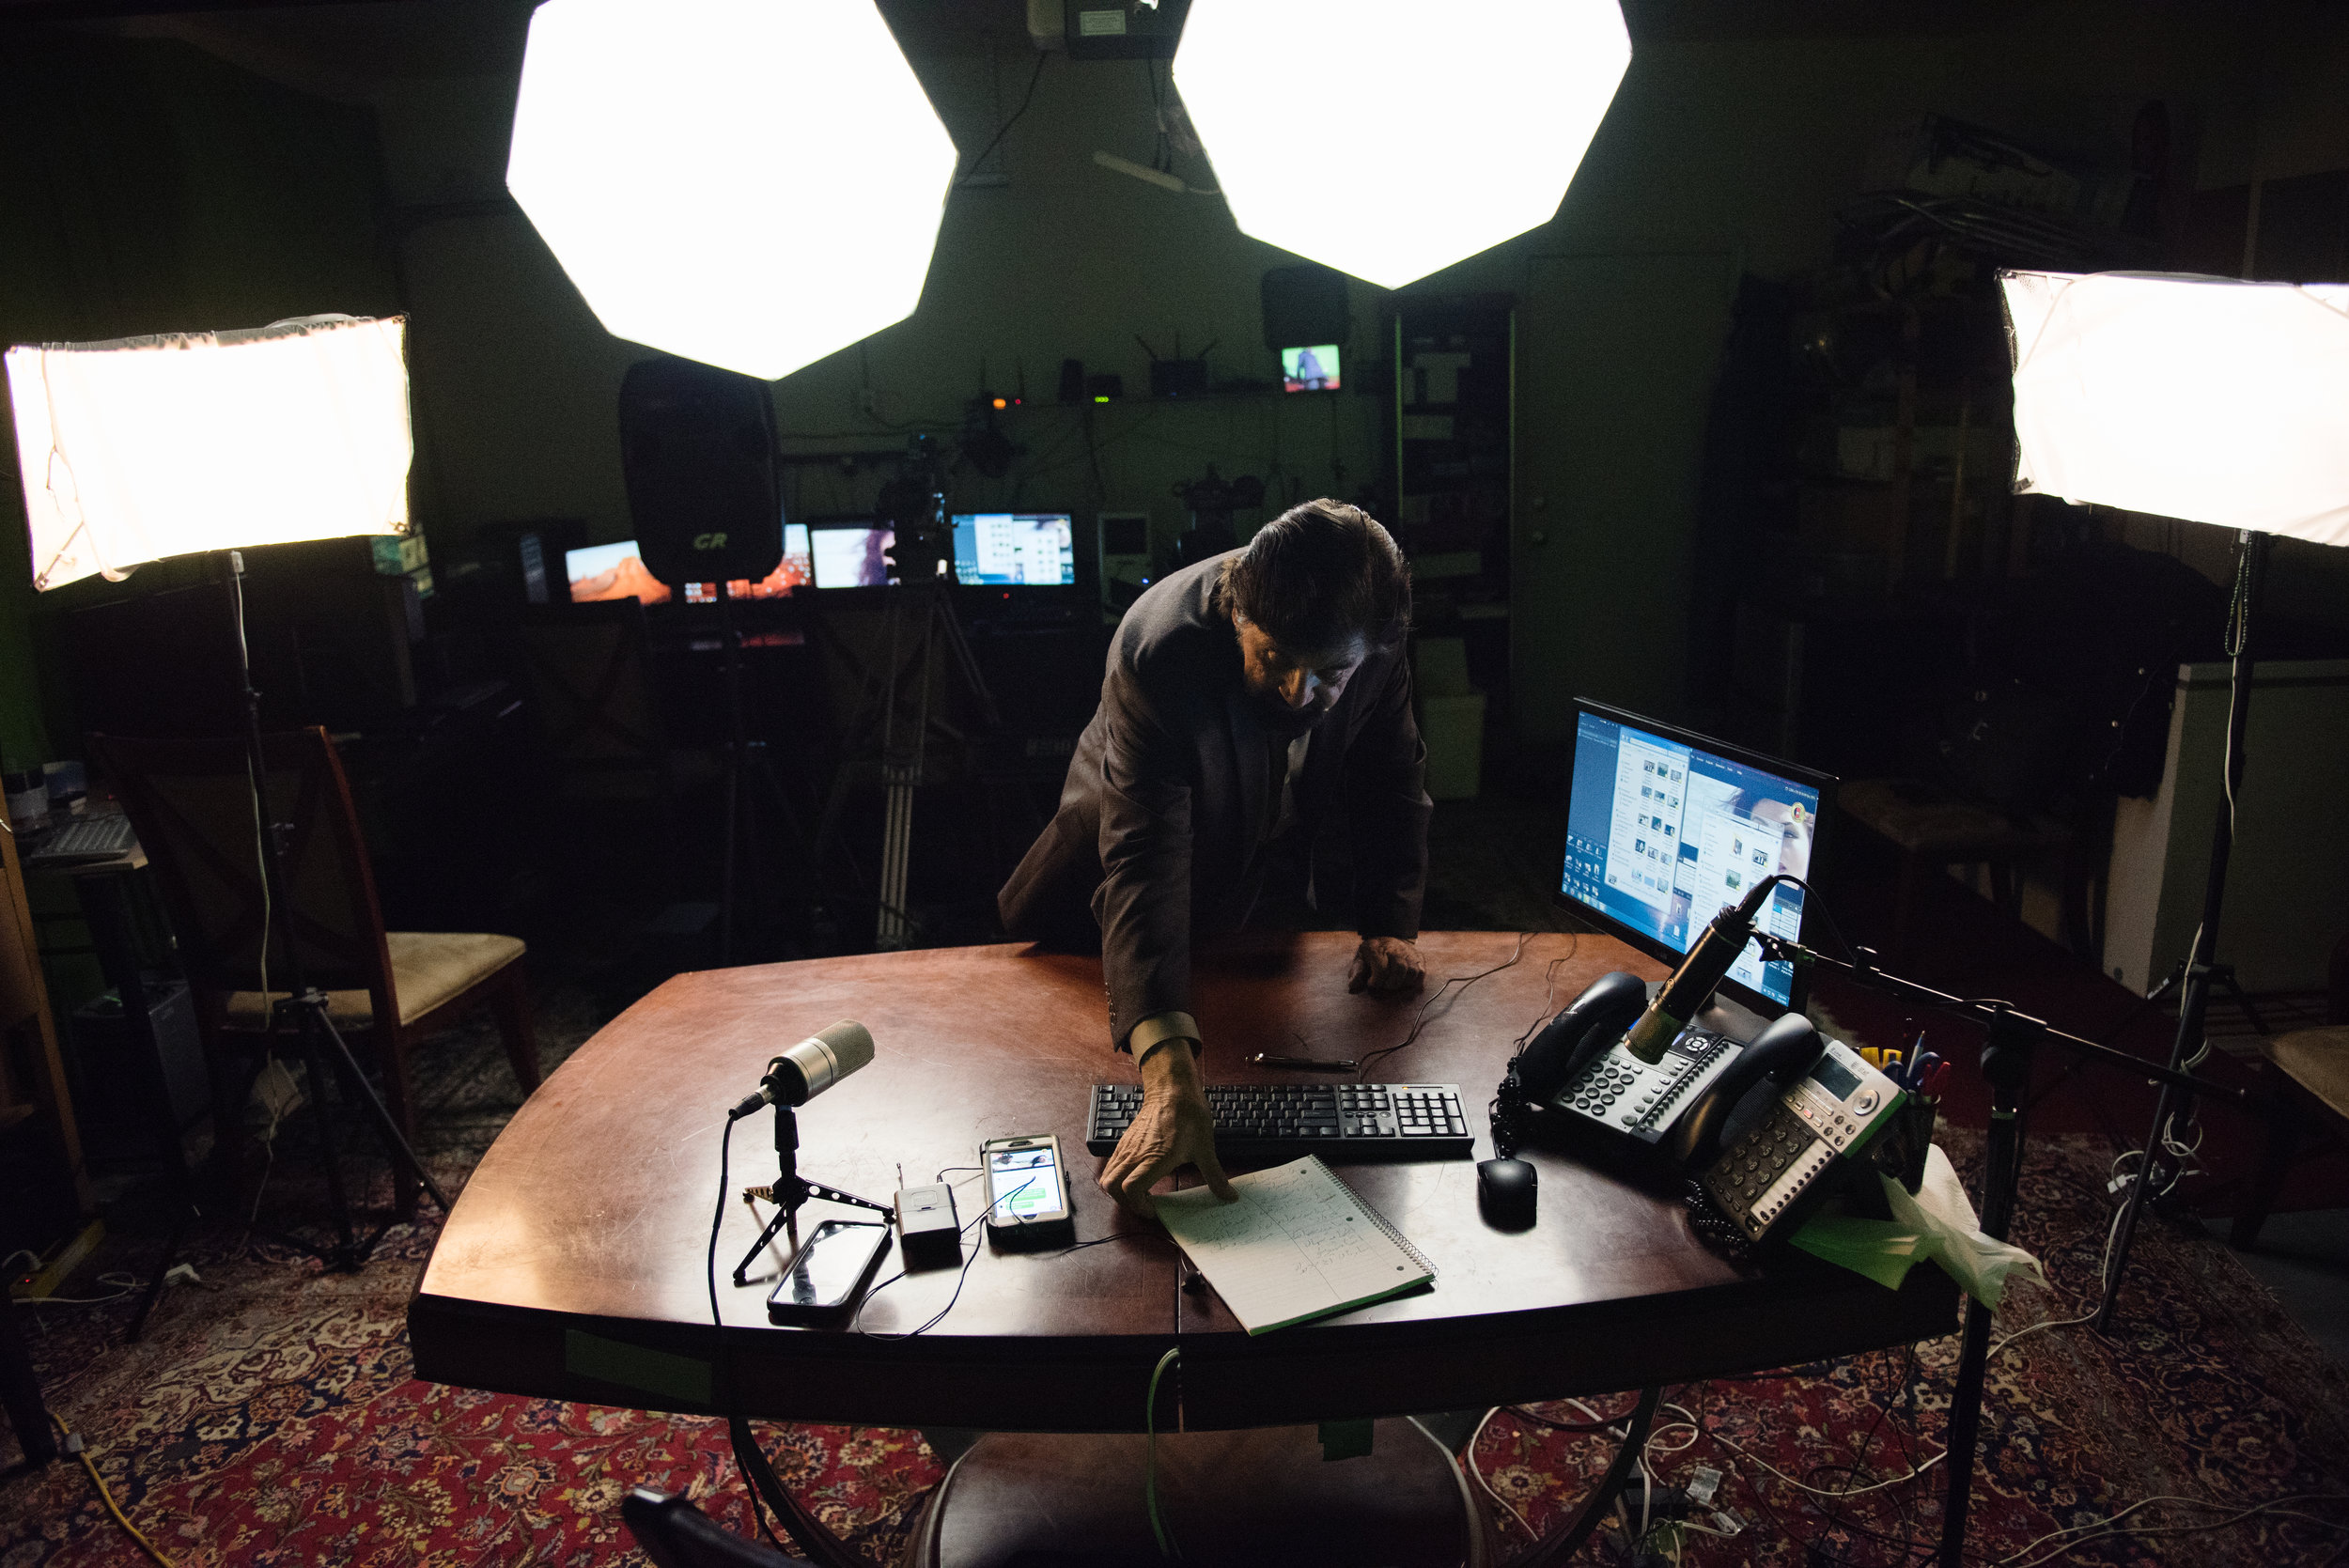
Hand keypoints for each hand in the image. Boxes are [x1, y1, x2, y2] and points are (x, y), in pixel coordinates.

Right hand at [1100, 1038, 1235, 1218]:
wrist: (1173, 1089)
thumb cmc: (1188, 1116)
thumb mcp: (1204, 1148)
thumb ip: (1215, 1176)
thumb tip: (1229, 1196)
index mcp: (1154, 1158)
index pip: (1130, 1189)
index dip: (1139, 1206)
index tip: (1155, 1210)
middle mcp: (1135, 1154)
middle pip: (1111, 1187)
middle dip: (1126, 1202)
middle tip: (1146, 1204)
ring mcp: (1127, 1147)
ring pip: (1108, 1175)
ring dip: (1120, 1190)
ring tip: (1142, 1192)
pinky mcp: (1125, 1141)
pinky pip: (1112, 1163)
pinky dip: (1119, 1176)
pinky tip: (1139, 1175)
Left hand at [1349, 936, 1425, 994]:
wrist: (1387, 940)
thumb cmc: (1371, 956)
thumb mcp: (1360, 961)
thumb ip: (1356, 974)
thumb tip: (1352, 988)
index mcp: (1376, 948)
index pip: (1382, 969)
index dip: (1376, 982)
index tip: (1371, 983)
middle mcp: (1395, 947)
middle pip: (1400, 970)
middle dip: (1391, 983)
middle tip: (1384, 984)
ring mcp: (1408, 952)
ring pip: (1412, 972)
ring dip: (1402, 983)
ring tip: (1393, 982)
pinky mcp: (1419, 957)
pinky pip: (1420, 973)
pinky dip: (1413, 981)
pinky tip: (1402, 981)